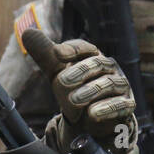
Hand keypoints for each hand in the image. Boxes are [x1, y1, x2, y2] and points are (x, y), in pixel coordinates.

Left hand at [21, 28, 135, 145]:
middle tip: (61, 82)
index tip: (56, 54)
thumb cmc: (77, 90)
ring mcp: (120, 86)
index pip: (85, 48)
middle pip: (98, 63)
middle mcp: (109, 68)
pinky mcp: (126, 106)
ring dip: (90, 91)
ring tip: (73, 101)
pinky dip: (107, 108)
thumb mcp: (58, 73)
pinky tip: (93, 113)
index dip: (72, 49)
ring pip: (109, 83)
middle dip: (80, 71)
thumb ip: (45, 55)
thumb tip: (27, 32)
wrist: (92, 121)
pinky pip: (121, 104)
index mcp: (93, 56)